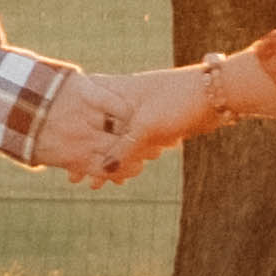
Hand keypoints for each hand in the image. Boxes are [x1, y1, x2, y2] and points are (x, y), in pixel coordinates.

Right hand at [33, 62, 204, 184]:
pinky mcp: (154, 124)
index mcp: (117, 94)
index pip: (86, 113)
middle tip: (73, 178)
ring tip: (91, 182)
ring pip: (114, 141)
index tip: (59, 154)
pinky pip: (133, 145)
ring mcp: (139, 112)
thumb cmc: (179, 103)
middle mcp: (124, 102)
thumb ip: (124, 148)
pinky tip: (120, 175)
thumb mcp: (147, 127)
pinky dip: (125, 159)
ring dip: (106, 161)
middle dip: (87, 156)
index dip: (74, 136)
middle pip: (97, 132)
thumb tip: (105, 171)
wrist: (216, 95)